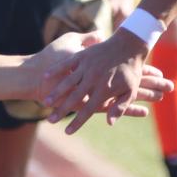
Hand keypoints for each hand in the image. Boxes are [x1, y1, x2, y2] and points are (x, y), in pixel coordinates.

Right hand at [38, 30, 156, 133]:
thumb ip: (119, 108)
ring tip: (45, 102)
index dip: (77, 122)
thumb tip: (109, 124)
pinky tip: (46, 76)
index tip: (67, 131)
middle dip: (61, 110)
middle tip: (50, 120)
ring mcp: (86, 67)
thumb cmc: (131, 71)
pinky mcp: (82, 56)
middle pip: (74, 98)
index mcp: (104, 89)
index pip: (88, 110)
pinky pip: (66, 64)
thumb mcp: (130, 91)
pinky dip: (56, 69)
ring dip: (56, 93)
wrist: (130, 45)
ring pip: (67, 82)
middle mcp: (93, 79)